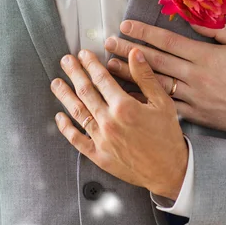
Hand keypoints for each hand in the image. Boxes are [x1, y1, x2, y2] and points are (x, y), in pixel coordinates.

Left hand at [51, 48, 188, 200]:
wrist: (169, 171)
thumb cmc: (168, 136)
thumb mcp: (163, 103)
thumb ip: (145, 77)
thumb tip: (135, 53)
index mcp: (125, 107)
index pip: (102, 79)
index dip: (90, 64)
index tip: (83, 54)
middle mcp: (109, 122)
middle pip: (85, 92)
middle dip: (74, 73)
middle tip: (65, 61)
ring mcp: (102, 139)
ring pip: (78, 112)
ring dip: (65, 96)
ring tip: (56, 83)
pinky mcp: (99, 155)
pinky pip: (77, 139)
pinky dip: (66, 127)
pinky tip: (59, 117)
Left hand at [105, 20, 225, 134]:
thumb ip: (217, 29)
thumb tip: (192, 19)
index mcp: (205, 55)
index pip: (167, 40)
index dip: (143, 32)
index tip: (125, 25)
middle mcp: (195, 75)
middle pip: (155, 60)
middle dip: (128, 50)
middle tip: (107, 43)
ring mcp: (193, 96)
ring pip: (154, 84)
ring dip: (130, 75)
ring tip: (109, 68)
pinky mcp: (195, 113)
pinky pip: (165, 106)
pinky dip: (146, 101)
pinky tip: (130, 96)